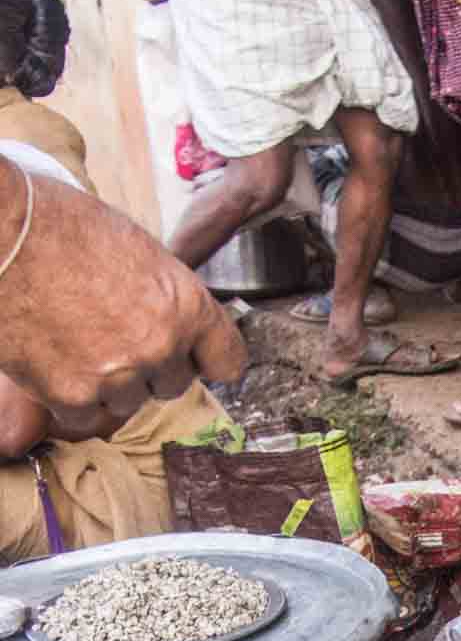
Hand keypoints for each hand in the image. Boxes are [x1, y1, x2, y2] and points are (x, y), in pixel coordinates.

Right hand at [0, 171, 246, 432]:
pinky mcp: (72, 395)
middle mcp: (160, 346)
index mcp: (185, 305)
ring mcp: (118, 376)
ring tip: (74, 341)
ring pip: (129, 403)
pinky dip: (69, 397)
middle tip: (112, 336)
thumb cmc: (59, 225)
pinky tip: (52, 361)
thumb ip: (163, 295)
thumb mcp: (135, 249)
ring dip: (108, 384)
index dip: (207, 358)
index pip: (227, 359)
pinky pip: (85, 416)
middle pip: (174, 384)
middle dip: (150, 368)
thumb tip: (174, 321)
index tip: (197, 358)